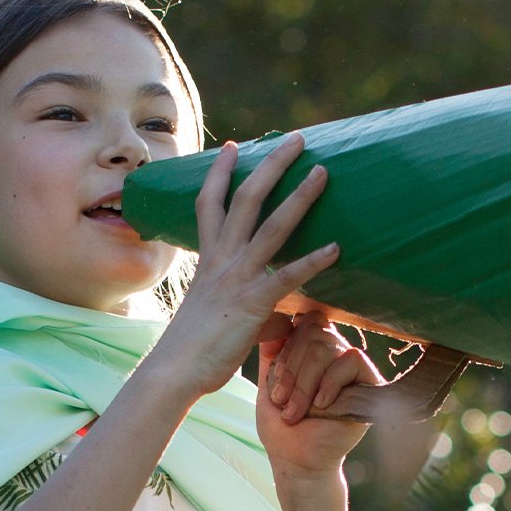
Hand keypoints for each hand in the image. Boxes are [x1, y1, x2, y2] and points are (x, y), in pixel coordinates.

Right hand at [150, 134, 339, 399]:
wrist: (173, 372)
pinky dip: (311, 261)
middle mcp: (220, 261)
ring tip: (322, 171)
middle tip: (295, 138)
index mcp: (207, 259)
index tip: (232, 146)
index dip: (220, 172)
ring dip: (298, 197)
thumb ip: (227, 293)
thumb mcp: (206, 308)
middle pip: (244, 199)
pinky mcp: (251, 303)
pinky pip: (285, 276)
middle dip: (270, 165)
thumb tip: (247, 298)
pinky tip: (336, 248)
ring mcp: (236, 279)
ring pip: (270, 227)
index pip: (209, 203)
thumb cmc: (190, 346)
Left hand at [255, 311, 380, 476]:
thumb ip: (271, 352)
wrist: (296, 460)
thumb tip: (278, 319)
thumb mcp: (267, 383)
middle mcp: (334, 352)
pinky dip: (329, 382)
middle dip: (291, 368)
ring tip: (295, 410)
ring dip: (304, 382)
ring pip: (325, 347)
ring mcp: (352, 367)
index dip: (286, 346)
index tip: (273, 379)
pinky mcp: (370, 383)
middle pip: (312, 331)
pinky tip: (321, 405)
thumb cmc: (281, 425)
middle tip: (280, 400)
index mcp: (310, 349)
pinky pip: (351, 360)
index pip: (303, 321)